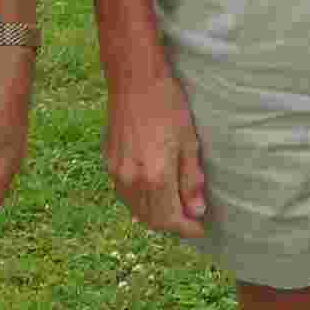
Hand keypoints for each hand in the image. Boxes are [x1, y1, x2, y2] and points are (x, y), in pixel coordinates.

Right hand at [103, 70, 207, 237]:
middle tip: (190, 219)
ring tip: (174, 207)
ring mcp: (117, 173)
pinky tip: (154, 192)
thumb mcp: (189, 142)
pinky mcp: (109, 163)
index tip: (200, 227)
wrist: (134, 81)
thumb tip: (196, 210)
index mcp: (155, 177)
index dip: (187, 228)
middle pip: (152, 220)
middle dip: (172, 224)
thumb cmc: (167, 106)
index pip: (171, 219)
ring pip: (136, 210)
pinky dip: (140, 202)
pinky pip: (125, 194)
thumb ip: (190, 180)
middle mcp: (132, 181)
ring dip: (155, 215)